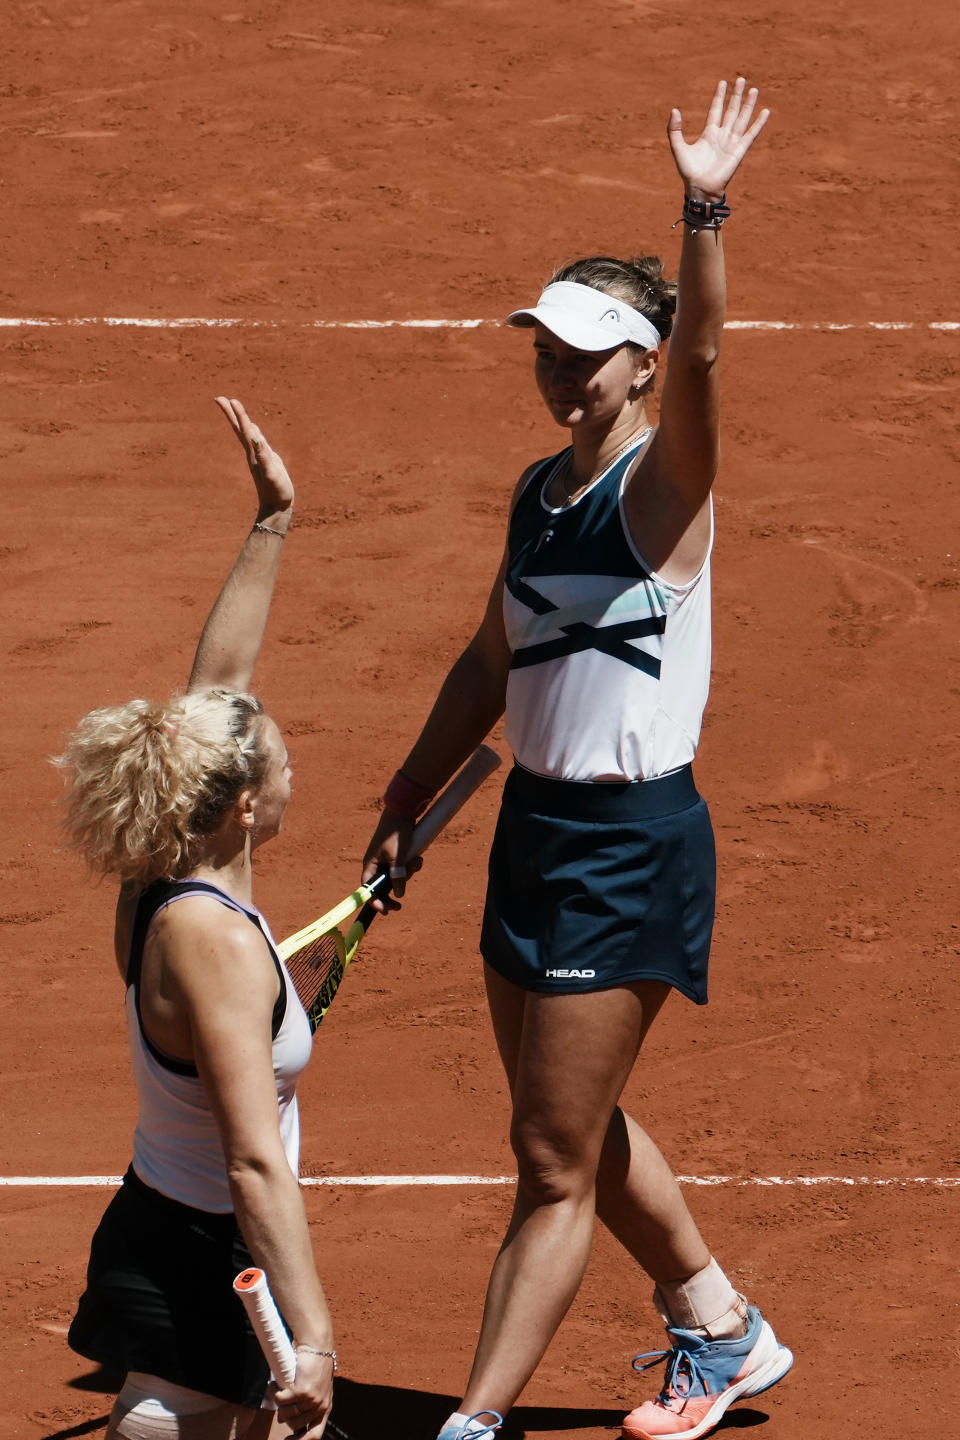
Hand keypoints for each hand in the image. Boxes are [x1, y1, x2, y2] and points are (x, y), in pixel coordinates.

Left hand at [215, 396, 294, 522]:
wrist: (276, 509)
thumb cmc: (276, 492)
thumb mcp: (272, 473)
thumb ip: (263, 455)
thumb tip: (254, 438)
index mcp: (253, 453)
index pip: (244, 429)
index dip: (238, 414)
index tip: (229, 399)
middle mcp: (253, 453)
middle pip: (239, 429)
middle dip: (231, 413)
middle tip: (219, 398)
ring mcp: (258, 457)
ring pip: (247, 434)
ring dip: (240, 420)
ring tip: (234, 408)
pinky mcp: (266, 461)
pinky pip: (257, 443)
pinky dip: (254, 433)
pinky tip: (253, 430)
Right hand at [272, 1348, 333, 1437]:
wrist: (318, 1345)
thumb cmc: (315, 1365)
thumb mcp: (316, 1388)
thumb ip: (305, 1405)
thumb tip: (283, 1421)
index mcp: (325, 1408)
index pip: (314, 1436)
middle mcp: (320, 1407)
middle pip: (294, 1425)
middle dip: (284, 1415)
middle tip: (282, 1400)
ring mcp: (312, 1400)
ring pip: (285, 1414)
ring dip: (278, 1403)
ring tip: (278, 1389)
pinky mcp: (303, 1391)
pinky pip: (281, 1400)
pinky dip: (274, 1392)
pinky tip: (274, 1384)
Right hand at [361, 811, 422, 909]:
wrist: (404, 810)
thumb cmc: (397, 832)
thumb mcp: (398, 856)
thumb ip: (398, 875)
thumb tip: (398, 894)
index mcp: (370, 864)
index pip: (368, 889)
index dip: (374, 901)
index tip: (384, 911)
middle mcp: (376, 864)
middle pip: (383, 886)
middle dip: (395, 890)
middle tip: (400, 906)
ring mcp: (387, 859)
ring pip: (396, 876)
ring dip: (408, 873)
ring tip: (418, 861)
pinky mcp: (397, 854)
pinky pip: (403, 867)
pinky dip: (411, 865)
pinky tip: (419, 857)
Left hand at [667, 78, 768, 200]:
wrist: (700, 189)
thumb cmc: (689, 172)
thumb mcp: (678, 148)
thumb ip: (674, 130)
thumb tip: (675, 110)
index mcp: (709, 133)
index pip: (716, 109)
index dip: (719, 96)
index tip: (723, 83)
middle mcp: (722, 135)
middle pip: (731, 110)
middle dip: (736, 95)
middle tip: (741, 79)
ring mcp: (731, 142)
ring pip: (742, 118)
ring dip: (748, 104)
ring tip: (754, 89)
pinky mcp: (739, 150)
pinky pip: (751, 134)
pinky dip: (758, 123)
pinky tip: (765, 112)